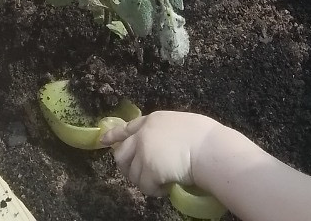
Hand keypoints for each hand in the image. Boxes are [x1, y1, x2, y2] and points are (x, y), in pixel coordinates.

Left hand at [101, 112, 217, 195]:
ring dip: (146, 181)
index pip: (127, 128)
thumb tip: (161, 146)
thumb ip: (164, 133)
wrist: (208, 149)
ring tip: (163, 181)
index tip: (102, 140)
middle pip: (121, 154)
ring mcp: (144, 152)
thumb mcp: (179, 125)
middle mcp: (143, 135)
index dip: (114, 135)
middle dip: (127, 167)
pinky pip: (145, 187)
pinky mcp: (148, 170)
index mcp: (152, 120)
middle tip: (142, 176)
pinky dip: (156, 190)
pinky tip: (168, 186)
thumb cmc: (203, 136)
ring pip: (133, 174)